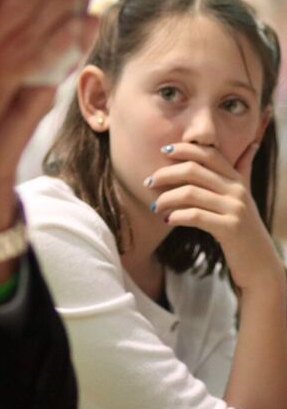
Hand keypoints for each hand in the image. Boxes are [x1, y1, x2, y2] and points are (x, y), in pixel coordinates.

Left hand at [149, 143, 283, 291]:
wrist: (259, 263)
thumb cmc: (244, 228)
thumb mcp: (245, 197)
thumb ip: (243, 170)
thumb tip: (252, 145)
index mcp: (237, 179)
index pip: (208, 153)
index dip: (184, 149)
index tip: (162, 151)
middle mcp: (237, 190)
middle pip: (193, 170)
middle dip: (165, 174)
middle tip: (148, 183)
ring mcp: (235, 209)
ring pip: (189, 193)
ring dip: (166, 198)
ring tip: (155, 206)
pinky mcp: (230, 228)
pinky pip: (195, 216)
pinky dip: (176, 216)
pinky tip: (167, 219)